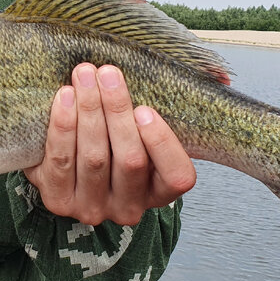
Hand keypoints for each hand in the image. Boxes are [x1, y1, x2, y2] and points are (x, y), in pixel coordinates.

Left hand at [25, 63, 196, 225]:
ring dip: (89, 111)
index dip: (162, 144)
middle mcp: (130, 208)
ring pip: (94, 158)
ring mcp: (93, 208)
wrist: (70, 163)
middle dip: (118, 110)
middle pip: (129, 160)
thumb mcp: (148, 128)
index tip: (146, 109)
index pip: (177, 177)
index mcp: (161, 191)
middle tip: (107, 72)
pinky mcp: (58, 201)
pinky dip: (62, 126)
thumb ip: (179, 105)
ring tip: (84, 75)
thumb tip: (221, 77)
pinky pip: (61, 161)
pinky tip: (64, 96)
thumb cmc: (118, 136)